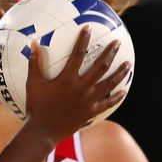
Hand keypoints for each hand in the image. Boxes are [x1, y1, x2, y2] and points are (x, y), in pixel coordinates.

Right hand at [24, 25, 130, 143]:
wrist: (43, 132)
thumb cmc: (36, 107)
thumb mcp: (33, 83)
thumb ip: (34, 63)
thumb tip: (33, 44)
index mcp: (67, 79)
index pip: (77, 55)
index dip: (83, 40)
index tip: (88, 29)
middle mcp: (81, 88)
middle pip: (100, 67)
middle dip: (110, 53)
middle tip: (117, 43)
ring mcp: (88, 101)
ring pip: (109, 85)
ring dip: (120, 73)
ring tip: (128, 64)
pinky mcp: (91, 112)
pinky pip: (107, 103)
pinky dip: (116, 97)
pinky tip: (124, 91)